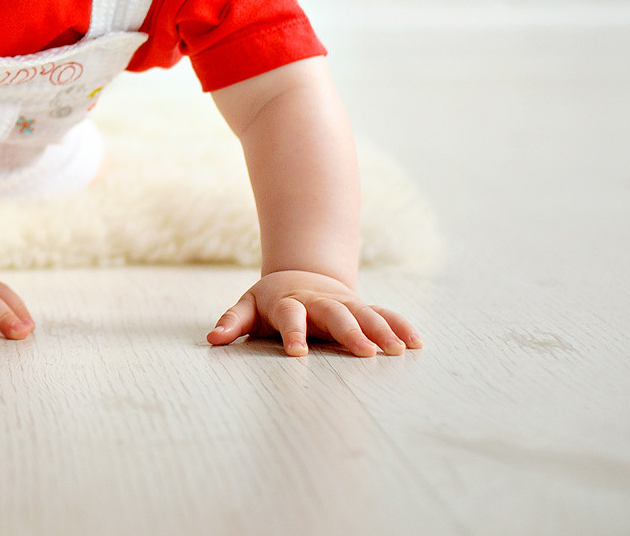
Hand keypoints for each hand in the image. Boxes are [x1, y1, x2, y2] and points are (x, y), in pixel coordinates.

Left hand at [207, 269, 420, 357]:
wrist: (300, 276)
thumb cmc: (271, 301)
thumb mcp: (248, 307)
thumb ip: (233, 323)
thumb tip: (213, 340)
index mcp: (289, 303)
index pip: (290, 316)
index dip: (292, 333)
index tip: (297, 353)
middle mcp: (319, 302)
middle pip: (335, 314)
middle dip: (349, 332)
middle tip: (364, 352)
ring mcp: (343, 303)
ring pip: (364, 314)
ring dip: (381, 330)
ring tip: (397, 350)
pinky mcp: (362, 309)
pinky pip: (384, 315)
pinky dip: (399, 326)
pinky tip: (416, 343)